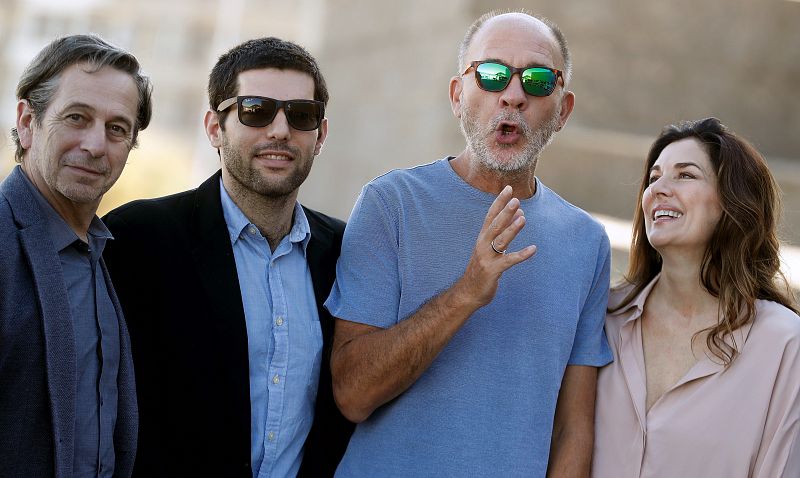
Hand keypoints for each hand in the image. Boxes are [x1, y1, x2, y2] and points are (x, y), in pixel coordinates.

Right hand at [456, 185, 536, 307]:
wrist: (469, 292)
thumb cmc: (482, 268)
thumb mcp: (491, 247)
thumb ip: (504, 231)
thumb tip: (520, 213)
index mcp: (482, 238)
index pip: (490, 215)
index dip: (499, 202)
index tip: (508, 188)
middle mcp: (483, 245)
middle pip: (494, 225)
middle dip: (505, 212)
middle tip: (516, 200)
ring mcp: (487, 258)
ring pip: (501, 241)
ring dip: (512, 229)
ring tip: (523, 218)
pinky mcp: (493, 271)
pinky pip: (509, 261)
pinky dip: (522, 255)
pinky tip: (533, 249)